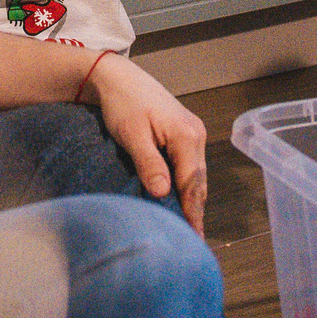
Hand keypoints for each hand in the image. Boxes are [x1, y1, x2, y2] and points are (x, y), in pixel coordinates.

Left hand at [84, 55, 207, 234]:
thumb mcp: (132, 135)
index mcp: (186, 135)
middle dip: (195, 210)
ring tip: (187, 226)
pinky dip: (186, 184)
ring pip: (195, 174)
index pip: (192, 183)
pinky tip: (180, 199)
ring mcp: (192, 133)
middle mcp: (196, 134)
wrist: (118, 77)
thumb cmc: (123, 103)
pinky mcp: (184, 133)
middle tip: (192, 240)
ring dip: (191, 198)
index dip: (192, 211)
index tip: (193, 236)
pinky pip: (189, 165)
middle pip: (198, 181)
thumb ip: (149, 164)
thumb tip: (162, 193)